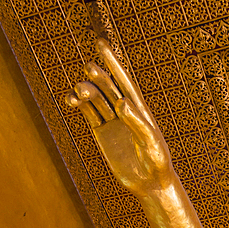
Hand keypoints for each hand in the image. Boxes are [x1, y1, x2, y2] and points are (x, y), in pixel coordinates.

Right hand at [66, 38, 173, 196]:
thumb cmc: (157, 161)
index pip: (124, 80)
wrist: (150, 183)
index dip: (113, 62)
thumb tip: (120, 102)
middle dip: (98, 76)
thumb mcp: (149, 140)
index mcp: (139, 108)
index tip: (100, 44)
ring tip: (79, 92)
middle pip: (107, 86)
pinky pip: (89, 114)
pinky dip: (80, 105)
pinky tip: (71, 99)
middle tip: (89, 69)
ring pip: (95, 99)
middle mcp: (124, 111)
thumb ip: (136, 121)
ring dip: (86, 91)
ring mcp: (112, 121)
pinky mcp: (102, 134)